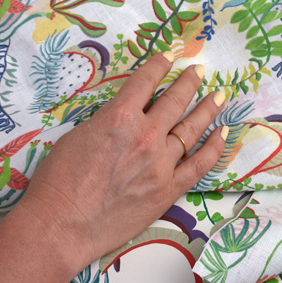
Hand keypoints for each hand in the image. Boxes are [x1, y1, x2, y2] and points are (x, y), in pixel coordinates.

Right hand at [20, 52, 227, 267]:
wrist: (61, 225)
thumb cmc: (58, 181)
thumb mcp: (78, 135)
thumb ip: (107, 122)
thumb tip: (125, 117)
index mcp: (119, 117)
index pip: (145, 81)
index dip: (159, 65)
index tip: (170, 57)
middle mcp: (145, 135)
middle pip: (175, 100)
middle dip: (189, 82)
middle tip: (199, 72)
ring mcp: (160, 164)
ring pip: (192, 129)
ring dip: (207, 109)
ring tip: (218, 96)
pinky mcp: (168, 190)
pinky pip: (199, 165)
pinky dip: (214, 148)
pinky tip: (222, 134)